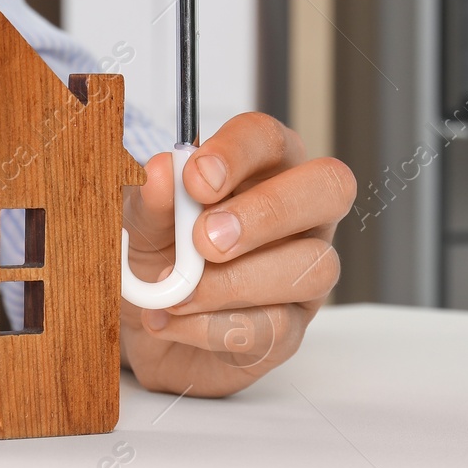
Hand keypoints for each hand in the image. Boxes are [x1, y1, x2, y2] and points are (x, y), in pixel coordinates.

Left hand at [120, 113, 354, 397]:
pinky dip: (212, 326)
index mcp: (261, 168)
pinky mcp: (292, 329)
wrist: (141, 326)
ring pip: (311, 266)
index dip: (238, 153)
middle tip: (205, 240)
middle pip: (329, 188)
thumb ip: (150, 200)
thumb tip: (161, 172)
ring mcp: (304, 272)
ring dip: (232, 283)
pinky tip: (172, 321)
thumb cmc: (153, 255)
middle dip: (267, 213)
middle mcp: (298, 214)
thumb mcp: (138, 223)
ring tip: (175, 294)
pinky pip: (276, 327)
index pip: (269, 139)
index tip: (196, 180)